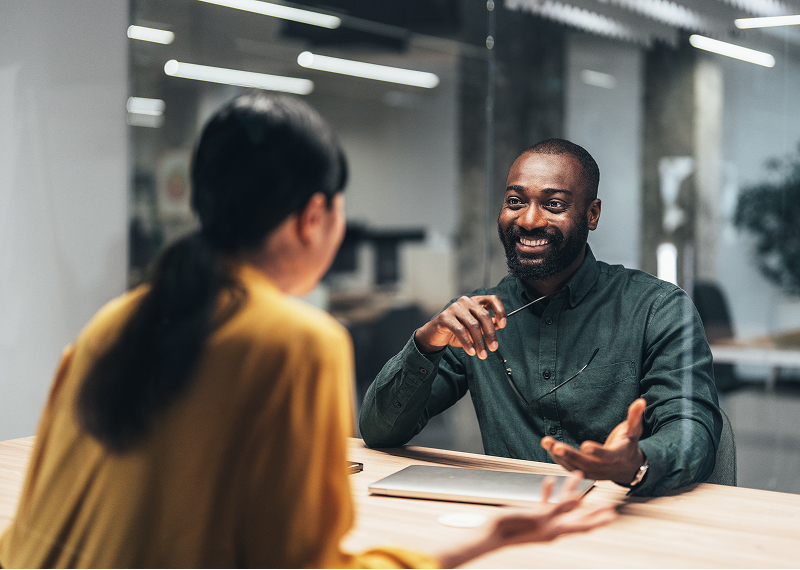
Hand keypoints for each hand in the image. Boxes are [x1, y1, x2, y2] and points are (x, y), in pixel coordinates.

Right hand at [414, 295, 505, 358]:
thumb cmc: (458, 330)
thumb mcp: (475, 329)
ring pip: (473, 325)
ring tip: (482, 355)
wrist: (436, 335)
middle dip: (491, 334)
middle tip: (494, 348)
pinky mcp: (445, 317)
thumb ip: (487, 325)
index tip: (503, 324)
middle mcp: (465, 301)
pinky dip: (467, 343)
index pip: (492, 299)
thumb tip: (500, 324)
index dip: (500, 311)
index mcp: (475, 301)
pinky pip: (460, 331)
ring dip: (479, 342)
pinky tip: (471, 351)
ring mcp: (454, 308)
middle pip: (483, 315)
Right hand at [436, 472, 616, 567]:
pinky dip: (549, 491)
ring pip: (562, 506)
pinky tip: (549, 481)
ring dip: (570, 491)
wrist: (489, 535)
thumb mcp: (536, 516)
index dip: (599, 519)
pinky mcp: (531, 515)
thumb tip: (577, 502)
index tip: (613, 513)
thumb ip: (558, 509)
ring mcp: (542, 522)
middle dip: (593, 508)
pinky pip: (544, 502)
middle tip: (608, 502)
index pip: (583, 525)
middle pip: (578, 517)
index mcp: (554, 530)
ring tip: (578, 476)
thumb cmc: (510, 527)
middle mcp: (551, 527)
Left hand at [541, 398, 646, 485]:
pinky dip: (558, 458)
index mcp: (618, 456)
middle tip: (557, 445)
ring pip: (574, 467)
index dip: (597, 451)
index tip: (585, 445)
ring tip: (546, 442)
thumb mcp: (634, 431)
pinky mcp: (585, 473)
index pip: (607, 455)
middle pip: (586, 463)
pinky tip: (549, 447)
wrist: (628, 467)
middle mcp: (604, 467)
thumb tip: (641, 401)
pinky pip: (569, 467)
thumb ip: (634, 416)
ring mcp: (594, 473)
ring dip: (559, 455)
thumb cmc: (629, 445)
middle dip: (570, 455)